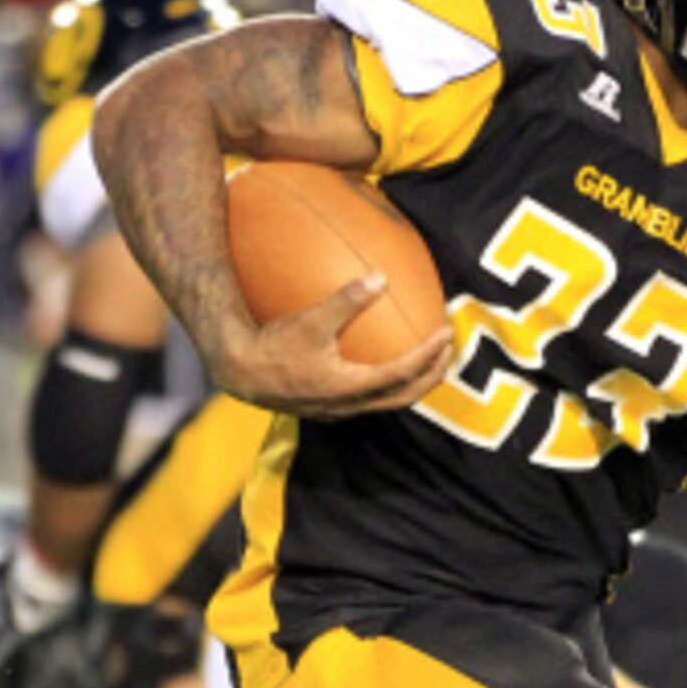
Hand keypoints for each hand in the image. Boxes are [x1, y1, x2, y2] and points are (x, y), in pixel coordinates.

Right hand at [217, 274, 454, 419]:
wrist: (238, 373)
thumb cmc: (272, 345)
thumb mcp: (311, 320)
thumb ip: (347, 300)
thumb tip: (381, 277)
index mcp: (350, 386)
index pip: (402, 373)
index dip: (428, 355)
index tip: (446, 334)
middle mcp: (349, 405)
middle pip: (404, 397)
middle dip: (431, 376)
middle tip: (447, 351)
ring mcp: (339, 410)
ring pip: (387, 401)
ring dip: (412, 382)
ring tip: (427, 360)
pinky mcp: (328, 407)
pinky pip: (369, 398)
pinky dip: (388, 383)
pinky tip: (384, 360)